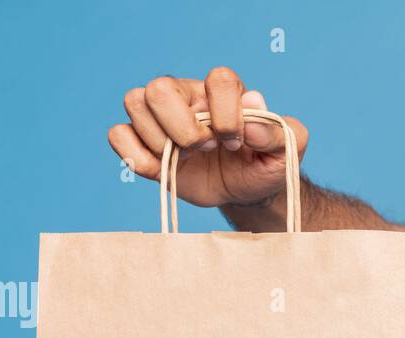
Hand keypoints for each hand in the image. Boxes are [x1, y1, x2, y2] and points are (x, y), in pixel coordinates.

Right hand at [108, 67, 308, 208]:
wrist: (246, 192)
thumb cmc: (264, 165)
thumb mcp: (287, 151)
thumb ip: (281, 132)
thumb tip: (252, 118)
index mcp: (224, 91)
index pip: (218, 79)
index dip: (227, 115)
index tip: (237, 142)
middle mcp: (188, 96)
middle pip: (160, 87)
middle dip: (183, 128)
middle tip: (204, 148)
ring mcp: (161, 118)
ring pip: (134, 102)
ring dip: (159, 141)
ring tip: (183, 158)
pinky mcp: (143, 144)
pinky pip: (117, 134)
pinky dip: (136, 157)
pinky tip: (163, 169)